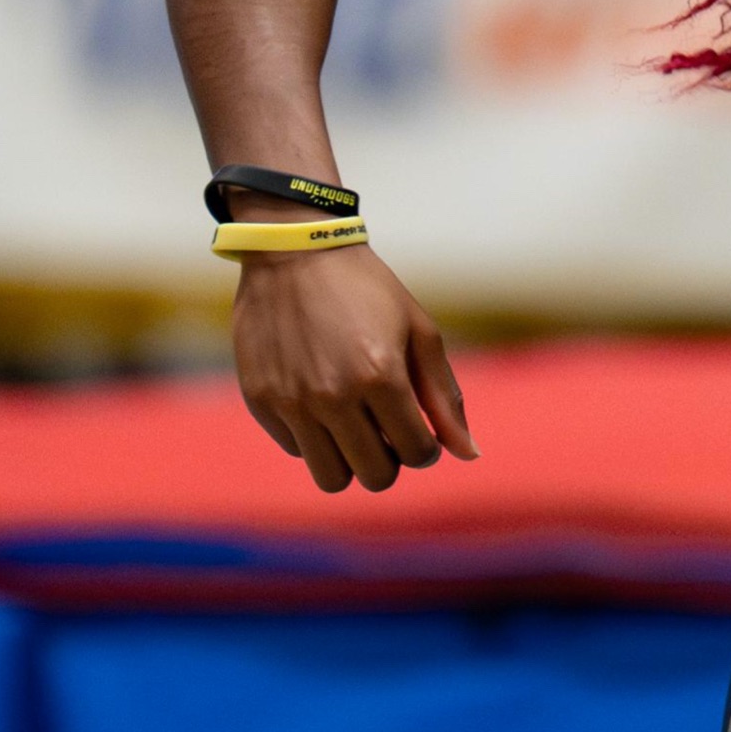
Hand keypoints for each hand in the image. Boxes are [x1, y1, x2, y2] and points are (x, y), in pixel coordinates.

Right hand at [231, 238, 478, 494]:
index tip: (418, 429)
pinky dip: (313, 438)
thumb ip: (444, 396)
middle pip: (375, 476)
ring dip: (351, 462)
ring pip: (331, 479)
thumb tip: (469, 453)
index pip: (417, 453)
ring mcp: (292, 402)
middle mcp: (333, 395)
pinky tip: (319, 401)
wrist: (292, 252)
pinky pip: (296, 449)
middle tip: (387, 431)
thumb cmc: (366, 289)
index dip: (426, 448)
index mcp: (381, 376)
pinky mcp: (261, 401)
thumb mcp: (418, 331)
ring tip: (355, 428)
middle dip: (391, 460)